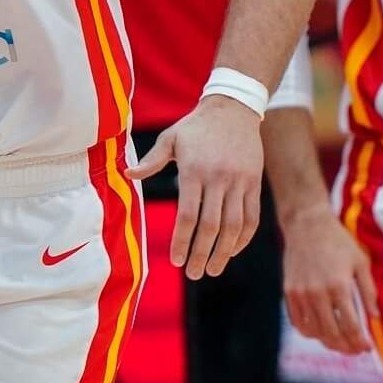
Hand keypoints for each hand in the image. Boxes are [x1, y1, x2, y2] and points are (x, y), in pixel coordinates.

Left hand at [128, 95, 261, 278]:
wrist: (234, 108)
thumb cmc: (196, 126)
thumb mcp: (171, 138)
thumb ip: (151, 160)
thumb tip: (128, 174)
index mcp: (194, 171)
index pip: (188, 216)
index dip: (182, 241)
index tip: (177, 261)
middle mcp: (218, 179)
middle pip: (211, 226)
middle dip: (201, 254)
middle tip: (193, 274)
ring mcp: (239, 183)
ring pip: (234, 226)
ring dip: (224, 253)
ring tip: (213, 270)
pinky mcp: (254, 184)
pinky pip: (251, 218)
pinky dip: (243, 238)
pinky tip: (232, 251)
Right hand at [283, 207, 378, 354]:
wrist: (307, 225)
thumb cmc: (338, 241)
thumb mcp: (360, 262)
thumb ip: (369, 291)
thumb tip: (375, 318)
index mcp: (339, 286)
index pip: (351, 327)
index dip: (360, 342)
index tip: (367, 348)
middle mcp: (318, 293)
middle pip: (332, 334)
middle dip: (346, 347)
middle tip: (355, 350)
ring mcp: (301, 294)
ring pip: (314, 332)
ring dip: (328, 342)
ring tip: (339, 343)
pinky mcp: (289, 292)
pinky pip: (298, 322)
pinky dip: (310, 332)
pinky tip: (320, 332)